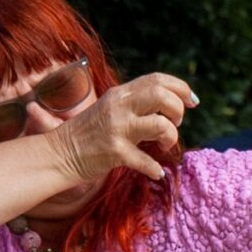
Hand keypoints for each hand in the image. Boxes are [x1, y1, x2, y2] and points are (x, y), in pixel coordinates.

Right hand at [53, 73, 195, 185]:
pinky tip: (155, 173)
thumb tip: (168, 103)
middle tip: (176, 124)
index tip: (192, 102)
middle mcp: (119, 106)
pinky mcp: (115, 152)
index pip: (157, 79)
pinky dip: (155, 170)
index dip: (181, 88)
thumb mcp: (111, 108)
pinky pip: (147, 162)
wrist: (59, 154)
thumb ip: (135, 103)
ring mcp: (117, 129)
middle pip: (162, 96)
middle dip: (178, 110)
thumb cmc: (89, 133)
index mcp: (120, 93)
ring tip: (164, 146)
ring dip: (171, 137)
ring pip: (161, 125)